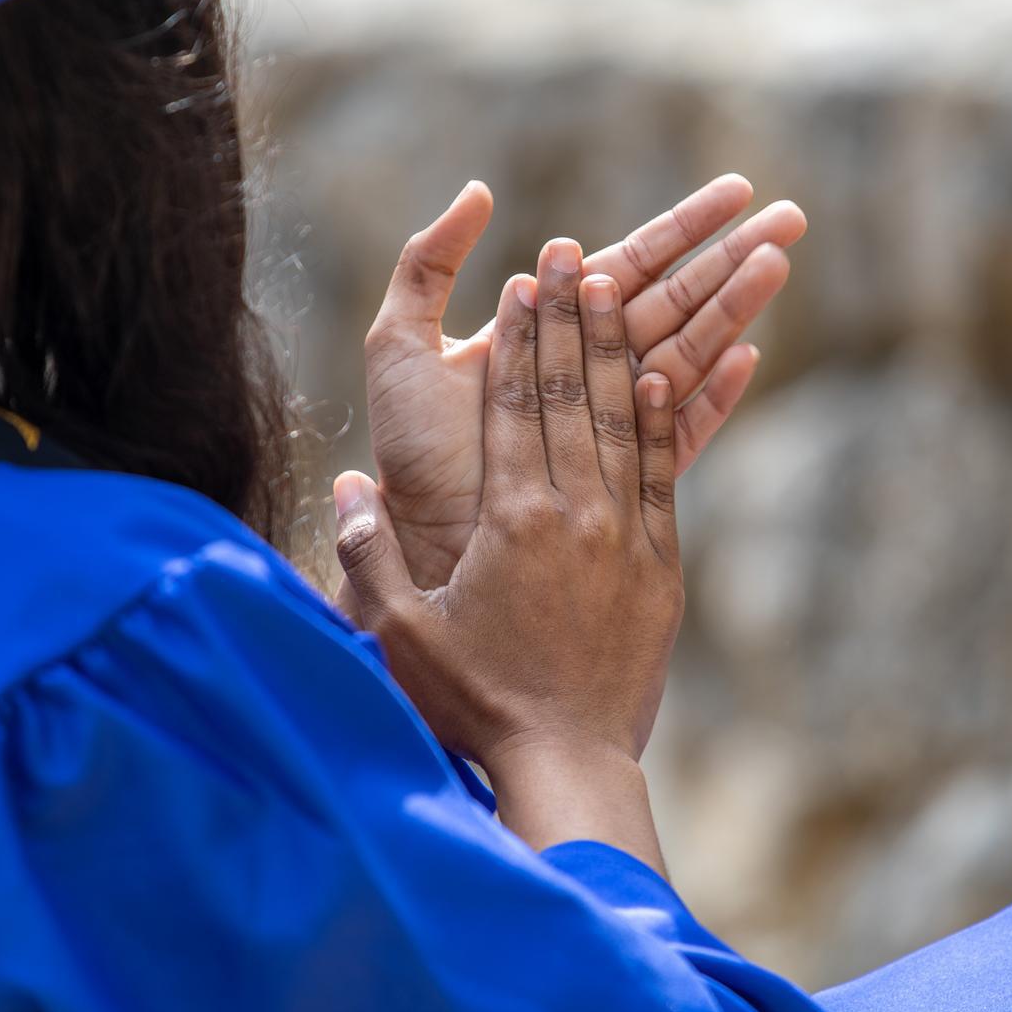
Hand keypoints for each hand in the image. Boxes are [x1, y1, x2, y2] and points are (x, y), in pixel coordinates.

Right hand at [334, 239, 683, 773]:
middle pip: (572, 393)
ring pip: (623, 418)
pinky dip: (665, 417)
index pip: (515, 403)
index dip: (522, 335)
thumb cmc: (476, 701)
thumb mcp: (401, 633)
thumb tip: (345, 484)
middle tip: (572, 250)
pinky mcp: (661, 565)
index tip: (526, 277)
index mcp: (511, 518)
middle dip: (570, 315)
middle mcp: (575, 512)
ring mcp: (625, 535)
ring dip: (617, 348)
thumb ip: (367, 553)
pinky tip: (666, 371)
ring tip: (617, 285)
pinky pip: (663, 471)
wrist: (571, 761)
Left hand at [360, 175, 802, 590]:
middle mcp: (593, 373)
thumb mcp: (401, 342)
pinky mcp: (626, 482)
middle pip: (680, 301)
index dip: (687, 226)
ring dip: (736, 308)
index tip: (740, 188)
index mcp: (554, 331)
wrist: (417, 537)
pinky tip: (746, 358)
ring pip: (690, 353)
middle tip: (794, 219)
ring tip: (779, 265)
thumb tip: (480, 190)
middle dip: (735, 258)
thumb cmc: (408, 447)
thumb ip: (430, 263)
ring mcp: (615, 427)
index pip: (636, 263)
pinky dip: (714, 397)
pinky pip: (681, 432)